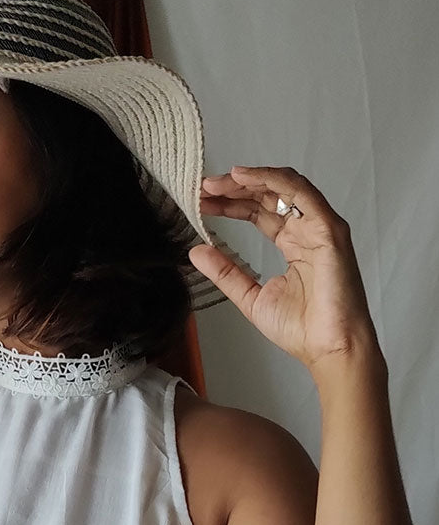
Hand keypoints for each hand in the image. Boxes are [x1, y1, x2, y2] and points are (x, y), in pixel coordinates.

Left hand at [189, 166, 379, 370]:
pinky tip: (244, 176)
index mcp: (293, 244)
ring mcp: (319, 227)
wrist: (330, 348)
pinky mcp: (328, 229)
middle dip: (234, 188)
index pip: (258, 212)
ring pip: (284, 188)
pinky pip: (300, 193)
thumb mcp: (250, 296)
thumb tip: (195, 251)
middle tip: (203, 188)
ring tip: (218, 181)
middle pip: (268, 196)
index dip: (231, 203)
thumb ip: (225, 272)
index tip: (202, 202)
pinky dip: (272, 180)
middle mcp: (306, 230)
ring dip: (249, 180)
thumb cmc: (302, 329)